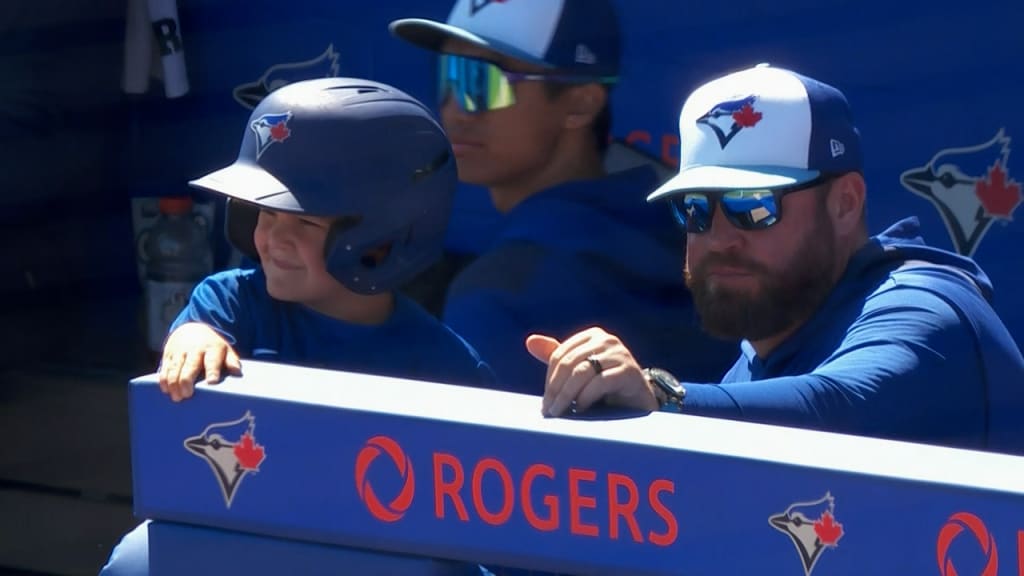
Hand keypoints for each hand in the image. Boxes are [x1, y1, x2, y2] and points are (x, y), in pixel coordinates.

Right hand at [158, 322, 241, 401]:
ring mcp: (180, 351)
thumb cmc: (212, 348)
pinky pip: (165, 368)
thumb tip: (237, 372)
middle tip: (187, 395)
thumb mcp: (225, 351)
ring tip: (177, 397)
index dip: (212, 370)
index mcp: (212, 349)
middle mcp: (195, 349)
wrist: (192, 330)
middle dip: (187, 380)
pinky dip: (164, 380)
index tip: (212, 381)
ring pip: (175, 368)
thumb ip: (232, 361)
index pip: (212, 360)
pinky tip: (166, 390)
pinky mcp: (168, 354)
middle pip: (190, 366)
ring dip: (174, 383)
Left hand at [525, 327, 657, 416]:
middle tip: (548, 411)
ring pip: (582, 372)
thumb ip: (557, 356)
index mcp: (592, 335)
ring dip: (567, 395)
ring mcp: (620, 354)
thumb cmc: (605, 384)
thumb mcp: (579, 370)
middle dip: (555, 389)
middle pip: (569, 363)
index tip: (545, 402)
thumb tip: (530, 341)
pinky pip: (600, 382)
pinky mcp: (630, 372)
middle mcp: (607, 340)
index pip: (560, 355)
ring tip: (560, 412)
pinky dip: (586, 397)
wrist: (639, 400)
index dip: (549, 379)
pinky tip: (580, 408)